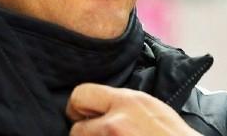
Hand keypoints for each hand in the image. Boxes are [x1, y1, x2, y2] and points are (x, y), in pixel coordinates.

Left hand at [66, 83, 201, 135]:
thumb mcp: (149, 106)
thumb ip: (121, 103)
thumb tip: (98, 107)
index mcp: (126, 102)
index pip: (80, 94)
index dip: (79, 107)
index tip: (84, 114)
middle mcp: (115, 123)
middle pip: (76, 128)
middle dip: (84, 133)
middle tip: (97, 135)